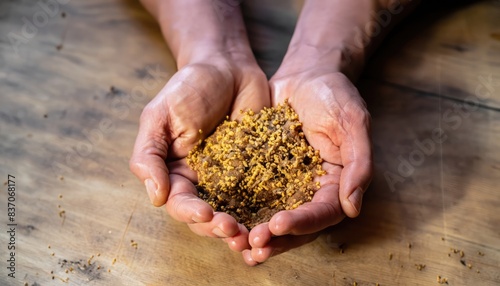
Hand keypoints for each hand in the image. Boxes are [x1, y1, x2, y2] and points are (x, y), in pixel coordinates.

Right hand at [129, 56, 269, 246]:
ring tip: (255, 235)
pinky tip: (277, 216)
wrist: (227, 67)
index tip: (206, 213)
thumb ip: (149, 155)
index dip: (191, 214)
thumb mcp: (159, 116)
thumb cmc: (188, 88)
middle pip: (208, 217)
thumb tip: (155, 197)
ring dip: (244, 227)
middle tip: (233, 230)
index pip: (179, 203)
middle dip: (219, 227)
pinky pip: (264, 193)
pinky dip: (269, 208)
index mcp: (176, 173)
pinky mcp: (259, 169)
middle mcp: (204, 182)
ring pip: (237, 212)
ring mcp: (233, 178)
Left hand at [239, 68, 372, 264]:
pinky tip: (221, 219)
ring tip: (235, 242)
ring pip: (271, 216)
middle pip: (296, 224)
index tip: (278, 224)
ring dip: (255, 232)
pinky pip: (251, 195)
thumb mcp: (353, 122)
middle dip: (275, 238)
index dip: (302, 223)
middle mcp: (311, 189)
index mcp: (336, 183)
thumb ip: (358, 163)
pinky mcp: (263, 173)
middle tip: (253, 244)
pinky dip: (239, 210)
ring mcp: (286, 183)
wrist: (306, 74)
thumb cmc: (335, 94)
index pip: (323, 213)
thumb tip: (353, 208)